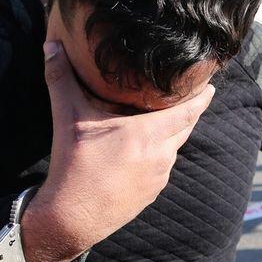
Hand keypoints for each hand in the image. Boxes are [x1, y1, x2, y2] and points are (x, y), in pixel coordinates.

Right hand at [22, 42, 214, 261]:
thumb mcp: (67, 117)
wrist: (72, 218)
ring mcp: (159, 176)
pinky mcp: (152, 192)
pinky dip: (162, 152)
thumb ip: (61, 78)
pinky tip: (151, 147)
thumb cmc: (72, 165)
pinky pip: (164, 165)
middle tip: (194, 94)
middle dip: (191, 111)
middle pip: (186, 127)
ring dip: (175, 132)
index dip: (202, 96)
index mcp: (147, 133)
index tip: (211, 83)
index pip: (189, 110)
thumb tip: (51, 44)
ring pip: (175, 147)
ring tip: (171, 117)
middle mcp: (160, 154)